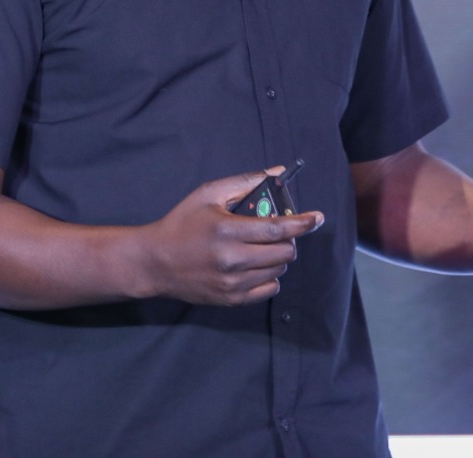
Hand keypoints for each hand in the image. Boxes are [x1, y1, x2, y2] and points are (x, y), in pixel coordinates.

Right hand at [140, 167, 324, 305]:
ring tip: (263, 247)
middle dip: (288, 239)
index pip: (278, 228)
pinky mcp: (231, 299)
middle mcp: (233, 260)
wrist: (155, 262)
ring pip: (279, 271)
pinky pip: (269, 290)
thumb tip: (277, 172)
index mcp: (228, 230)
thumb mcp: (208, 194)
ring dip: (279, 257)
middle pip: (284, 252)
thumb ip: (244, 182)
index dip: (303, 223)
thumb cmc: (182, 223)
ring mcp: (233, 283)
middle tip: (278, 231)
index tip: (318, 218)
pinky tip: (257, 265)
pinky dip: (270, 276)